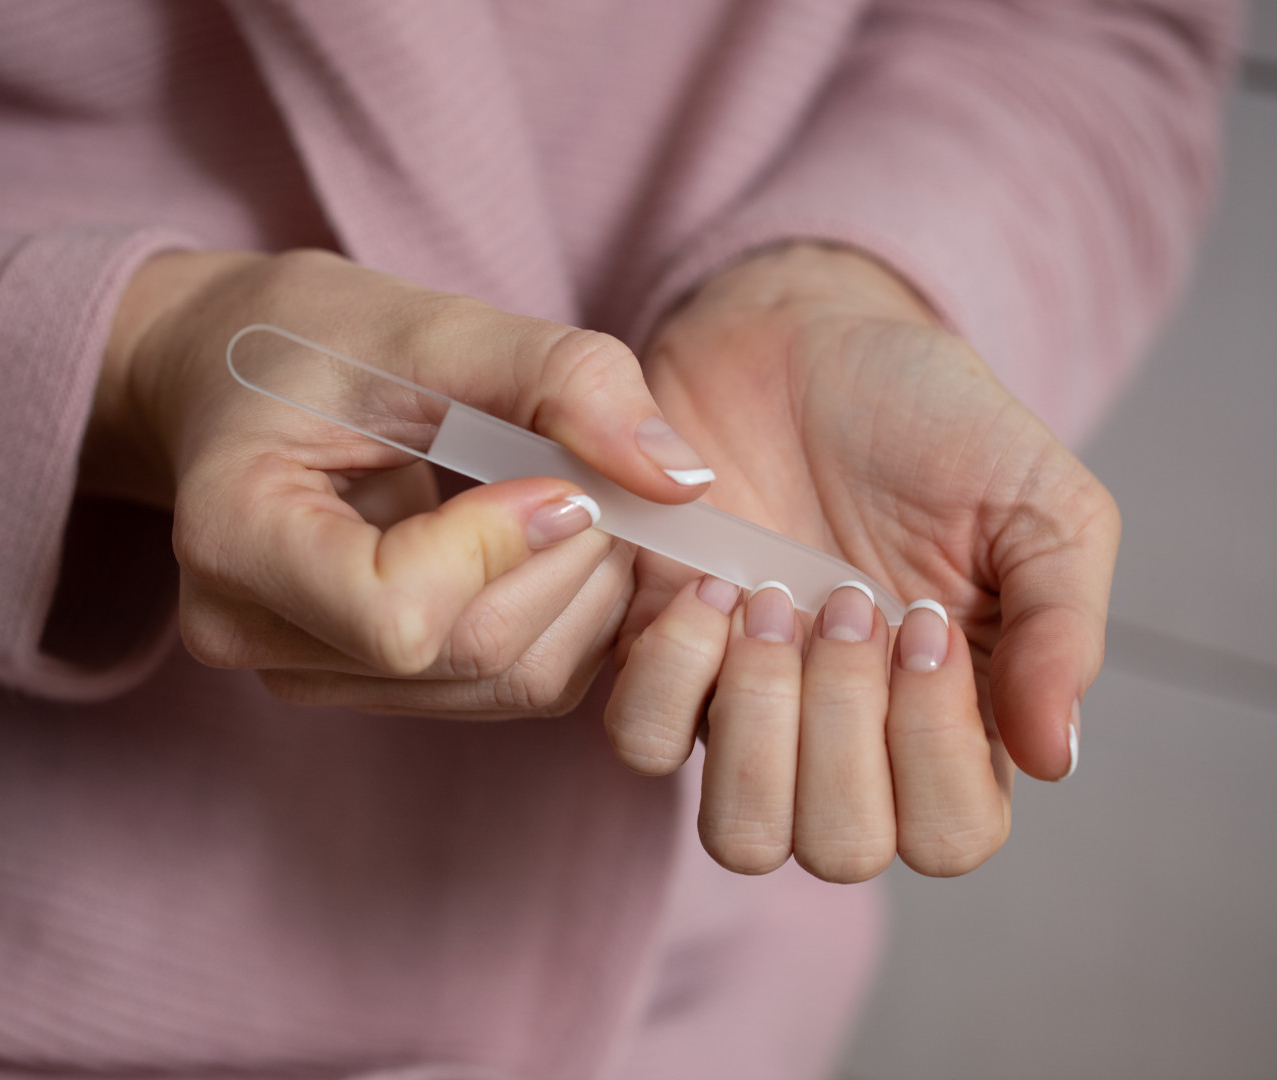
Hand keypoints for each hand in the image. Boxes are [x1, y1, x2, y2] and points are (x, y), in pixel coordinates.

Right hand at [82, 248, 712, 715]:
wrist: (235, 377)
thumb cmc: (313, 337)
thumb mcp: (428, 322)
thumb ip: (560, 378)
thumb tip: (684, 481)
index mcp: (230, 534)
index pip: (398, 614)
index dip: (504, 545)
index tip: (552, 470)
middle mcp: (247, 632)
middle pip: (466, 654)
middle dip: (570, 562)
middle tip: (598, 474)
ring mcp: (299, 672)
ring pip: (500, 684)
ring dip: (580, 593)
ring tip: (576, 497)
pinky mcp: (360, 685)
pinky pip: (504, 687)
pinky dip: (564, 617)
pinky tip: (552, 543)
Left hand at [603, 244, 1119, 879]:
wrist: (808, 337)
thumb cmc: (930, 420)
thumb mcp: (1039, 505)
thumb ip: (1060, 627)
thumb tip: (1054, 756)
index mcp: (949, 719)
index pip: (949, 835)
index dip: (934, 751)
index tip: (924, 622)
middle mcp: (844, 736)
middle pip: (837, 849)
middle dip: (841, 731)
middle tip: (848, 600)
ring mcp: (747, 707)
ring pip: (737, 830)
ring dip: (757, 722)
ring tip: (771, 601)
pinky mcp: (661, 658)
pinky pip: (643, 740)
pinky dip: (672, 674)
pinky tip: (707, 584)